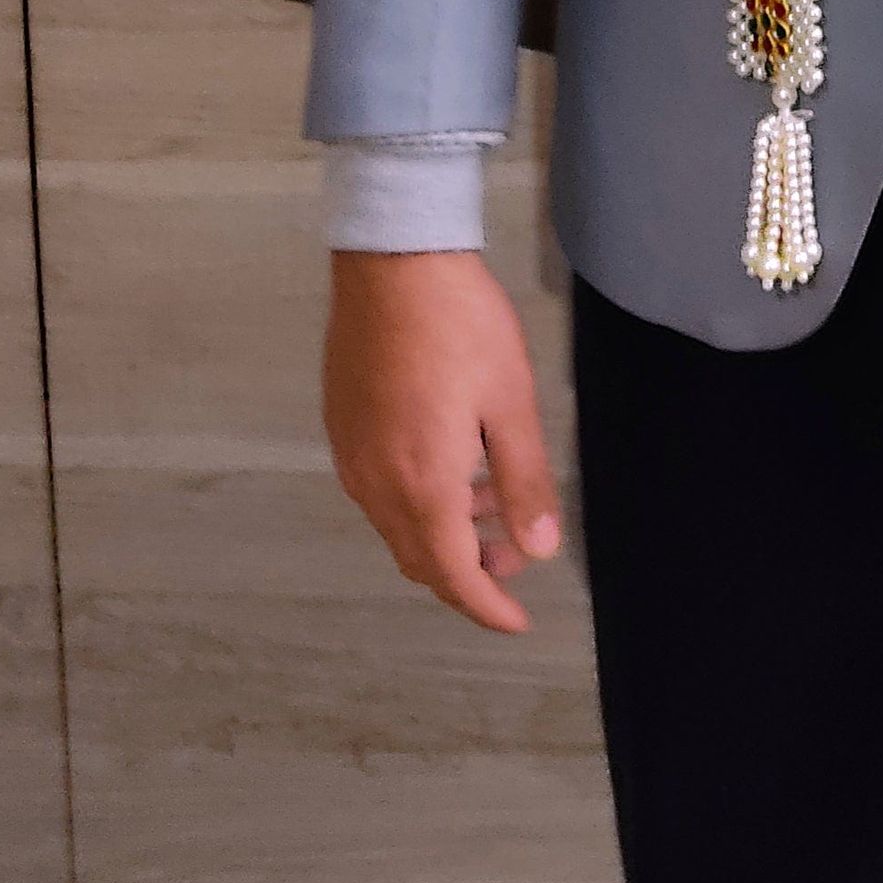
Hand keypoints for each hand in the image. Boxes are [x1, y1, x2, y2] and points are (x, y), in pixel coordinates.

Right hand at [322, 250, 562, 632]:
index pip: (452, 575)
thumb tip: (539, 550)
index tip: (516, 621)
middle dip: (470, 570)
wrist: (393, 261)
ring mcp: (352, 454)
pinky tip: (456, 461)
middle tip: (518, 552)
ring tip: (496, 498)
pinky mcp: (343, 425)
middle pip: (420, 556)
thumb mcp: (512, 401)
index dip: (486, 605)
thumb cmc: (459, 324)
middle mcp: (376, 482)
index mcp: (421, 484)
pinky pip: (381, 489)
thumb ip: (525, 480)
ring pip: (399, 524)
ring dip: (446, 531)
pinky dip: (420, 498)